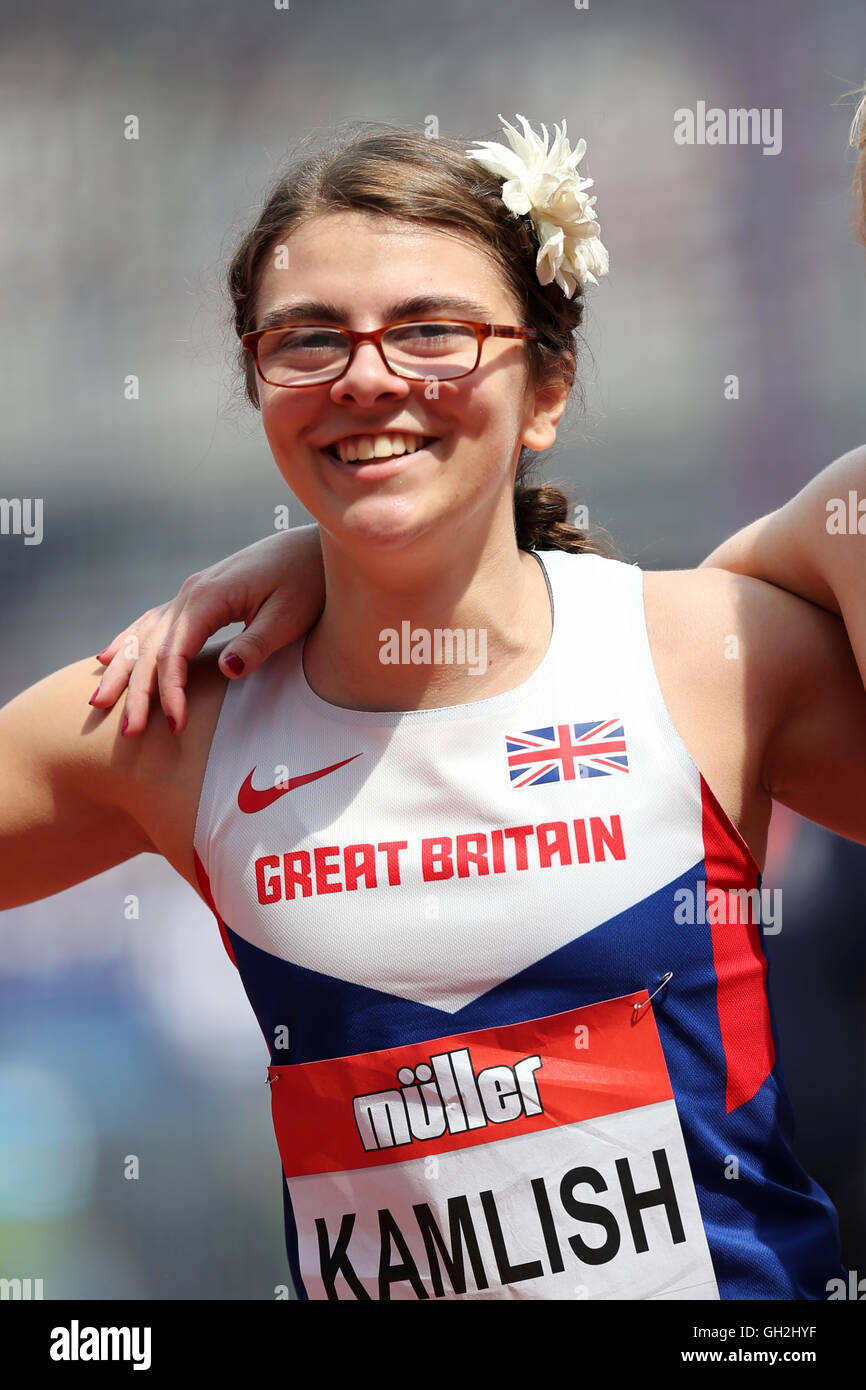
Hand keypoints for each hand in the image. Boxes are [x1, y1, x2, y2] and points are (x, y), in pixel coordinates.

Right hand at [89, 526, 323, 734]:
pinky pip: (154, 621)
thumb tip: (224, 670)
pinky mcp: (199, 595)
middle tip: (128, 732)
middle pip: (151, 647)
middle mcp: (191, 592)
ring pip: (145, 634)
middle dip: (137, 692)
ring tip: (99, 702)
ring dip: (123, 670)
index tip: (175, 725)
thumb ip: (256, 644)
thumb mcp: (289, 616)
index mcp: (209, 598)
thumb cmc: (307, 581)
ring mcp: (192, 592)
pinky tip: (110, 657)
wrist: (314, 547)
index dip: (170, 692)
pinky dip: (130, 641)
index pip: (174, 652)